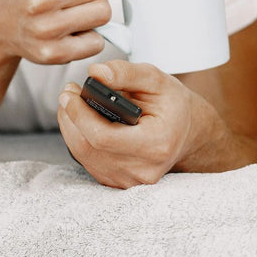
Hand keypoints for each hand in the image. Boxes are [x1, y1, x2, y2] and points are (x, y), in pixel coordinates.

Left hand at [57, 60, 210, 187]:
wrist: (188, 131)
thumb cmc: (173, 105)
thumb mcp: (156, 80)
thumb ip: (126, 73)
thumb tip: (96, 73)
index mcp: (156, 145)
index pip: (103, 137)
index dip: (80, 115)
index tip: (69, 93)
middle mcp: (143, 170)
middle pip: (88, 148)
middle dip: (71, 119)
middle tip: (67, 94)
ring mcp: (130, 181)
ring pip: (85, 157)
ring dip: (71, 129)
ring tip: (73, 105)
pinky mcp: (120, 183)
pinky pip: (89, 163)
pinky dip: (80, 141)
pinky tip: (82, 123)